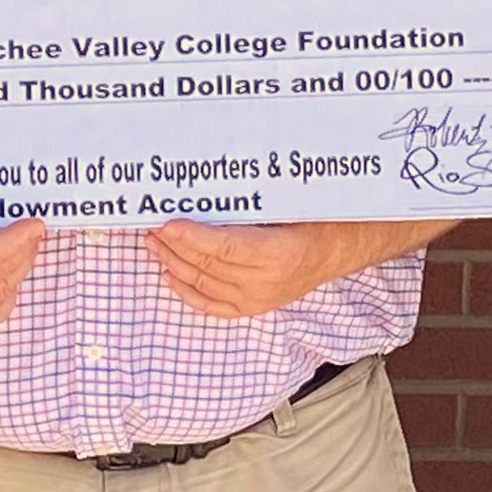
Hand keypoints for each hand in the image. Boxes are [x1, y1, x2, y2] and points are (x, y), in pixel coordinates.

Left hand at [143, 218, 448, 319]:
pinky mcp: (255, 307)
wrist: (341, 246)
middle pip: (207, 266)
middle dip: (174, 245)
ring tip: (153, 242)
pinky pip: (213, 305)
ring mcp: (260, 299)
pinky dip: (188, 292)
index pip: (223, 248)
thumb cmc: (315, 215)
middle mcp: (268, 282)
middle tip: (150, 224)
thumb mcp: (288, 202)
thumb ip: (252, 202)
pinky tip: (169, 274)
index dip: (191, 236)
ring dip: (174, 263)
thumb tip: (209, 185)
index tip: (167, 222)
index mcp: (279, 255)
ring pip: (205, 284)